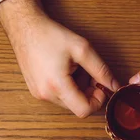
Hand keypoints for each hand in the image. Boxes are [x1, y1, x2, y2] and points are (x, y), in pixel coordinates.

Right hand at [0, 0, 119, 117]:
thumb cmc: (50, 35)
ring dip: (77, 90)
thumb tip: (114, 86)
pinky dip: (67, 88)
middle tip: (88, 73)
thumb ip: (101, 70)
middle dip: (88, 93)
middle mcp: (46, 95)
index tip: (99, 86)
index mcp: (57, 85)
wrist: (24, 28)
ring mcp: (39, 95)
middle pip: (77, 107)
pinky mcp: (36, 92)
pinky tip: (64, 71)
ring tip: (74, 69)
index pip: (84, 110)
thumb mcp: (82, 49)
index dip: (97, 101)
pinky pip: (58, 97)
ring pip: (68, 103)